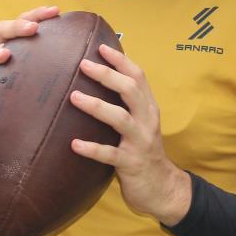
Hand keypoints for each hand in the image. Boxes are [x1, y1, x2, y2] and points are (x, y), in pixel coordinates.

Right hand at [0, 5, 59, 138]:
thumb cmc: (10, 85)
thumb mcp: (28, 72)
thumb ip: (46, 63)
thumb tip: (83, 59)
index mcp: (9, 43)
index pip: (22, 22)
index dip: (37, 14)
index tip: (55, 11)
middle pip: (1, 30)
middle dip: (17, 27)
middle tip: (33, 29)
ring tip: (4, 56)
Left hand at [70, 44, 191, 226]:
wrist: (162, 188)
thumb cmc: (143, 151)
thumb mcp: (140, 123)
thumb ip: (127, 104)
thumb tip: (102, 79)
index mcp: (148, 108)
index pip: (138, 76)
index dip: (120, 60)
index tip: (100, 46)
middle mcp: (147, 121)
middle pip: (130, 90)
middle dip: (107, 75)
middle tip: (83, 64)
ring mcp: (140, 142)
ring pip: (120, 118)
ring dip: (96, 106)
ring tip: (74, 97)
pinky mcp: (131, 164)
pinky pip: (110, 154)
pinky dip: (92, 148)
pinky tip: (74, 144)